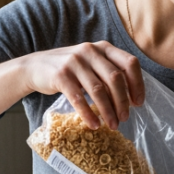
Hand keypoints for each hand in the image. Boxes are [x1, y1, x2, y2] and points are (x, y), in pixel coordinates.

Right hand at [20, 41, 144, 130]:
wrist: (35, 67)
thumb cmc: (71, 69)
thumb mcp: (92, 63)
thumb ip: (110, 73)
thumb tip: (132, 97)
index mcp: (103, 48)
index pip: (129, 63)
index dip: (137, 84)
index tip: (138, 103)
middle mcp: (90, 51)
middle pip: (116, 78)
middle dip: (123, 102)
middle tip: (124, 118)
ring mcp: (74, 62)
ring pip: (98, 90)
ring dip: (108, 111)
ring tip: (112, 125)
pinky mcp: (60, 75)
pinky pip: (78, 98)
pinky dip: (88, 114)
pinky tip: (94, 124)